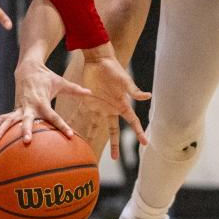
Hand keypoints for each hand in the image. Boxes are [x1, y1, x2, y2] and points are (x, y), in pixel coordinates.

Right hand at [0, 59, 90, 143]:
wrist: (28, 68)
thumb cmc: (46, 77)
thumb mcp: (61, 82)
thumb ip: (75, 89)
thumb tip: (90, 92)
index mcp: (43, 102)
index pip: (54, 116)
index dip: (62, 126)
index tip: (70, 135)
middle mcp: (30, 106)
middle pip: (28, 120)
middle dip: (27, 130)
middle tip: (26, 141)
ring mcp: (20, 108)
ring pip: (10, 121)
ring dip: (4, 130)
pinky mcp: (15, 109)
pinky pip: (4, 118)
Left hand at [80, 43, 149, 159]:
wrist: (99, 60)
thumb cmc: (114, 69)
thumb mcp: (125, 81)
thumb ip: (134, 91)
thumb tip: (148, 96)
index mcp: (122, 105)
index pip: (133, 122)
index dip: (139, 132)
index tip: (145, 143)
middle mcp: (111, 108)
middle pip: (113, 130)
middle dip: (114, 144)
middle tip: (115, 158)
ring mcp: (99, 106)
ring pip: (96, 126)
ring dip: (92, 136)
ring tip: (87, 150)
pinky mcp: (87, 101)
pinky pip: (81, 113)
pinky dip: (75, 121)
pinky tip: (69, 130)